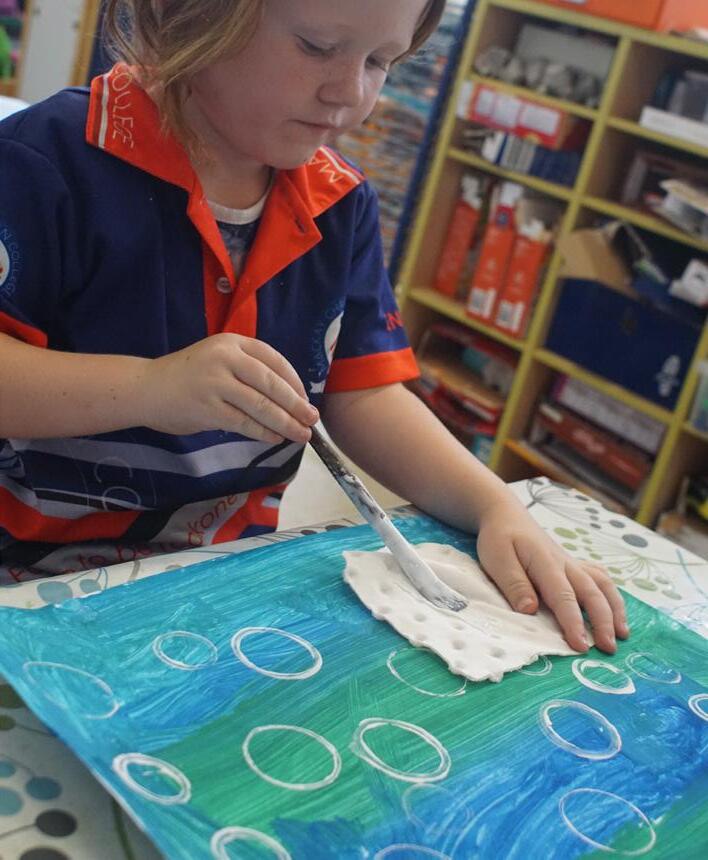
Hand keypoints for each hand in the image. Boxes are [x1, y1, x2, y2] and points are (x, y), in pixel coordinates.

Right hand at [138, 333, 318, 441]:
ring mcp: (216, 383)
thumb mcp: (218, 359)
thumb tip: (288, 396)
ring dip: (286, 423)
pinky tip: (275, 439)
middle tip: (312, 419)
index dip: (294, 381)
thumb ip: (247, 369)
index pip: (274, 360)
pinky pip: (245, 423)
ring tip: (301, 435)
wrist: (146, 388)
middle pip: (272, 384)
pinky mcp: (208, 408)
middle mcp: (226, 358)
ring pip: (262, 406)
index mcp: (232, 343)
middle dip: (296, 405)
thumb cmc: (186, 376)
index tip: (305, 398)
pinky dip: (264, 433)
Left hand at [475, 498, 628, 653]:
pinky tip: (616, 611)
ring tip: (622, 635)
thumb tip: (530, 610)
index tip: (581, 646)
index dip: (573, 622)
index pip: (563, 597)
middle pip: (591, 593)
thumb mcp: (497, 560)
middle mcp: (565, 564)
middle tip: (608, 649)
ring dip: (614, 609)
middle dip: (603, 622)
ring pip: (602, 585)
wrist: (506, 515)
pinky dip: (611, 595)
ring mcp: (572, 563)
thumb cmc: (500, 539)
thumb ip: (514, 585)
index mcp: (545, 563)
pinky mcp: (574, 565)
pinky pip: (599, 577)